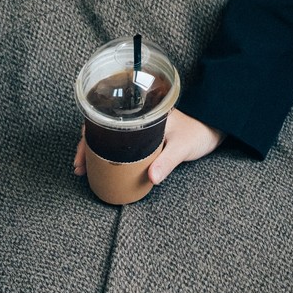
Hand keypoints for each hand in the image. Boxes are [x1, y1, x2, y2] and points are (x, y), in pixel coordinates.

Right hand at [73, 108, 224, 183]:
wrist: (214, 129)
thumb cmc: (199, 133)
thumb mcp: (182, 147)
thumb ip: (167, 162)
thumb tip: (150, 178)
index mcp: (144, 114)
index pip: (108, 119)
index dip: (90, 135)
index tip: (81, 154)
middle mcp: (138, 118)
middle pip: (104, 128)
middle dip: (87, 146)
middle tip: (78, 166)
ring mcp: (140, 128)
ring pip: (110, 137)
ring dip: (95, 151)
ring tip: (84, 168)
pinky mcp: (144, 138)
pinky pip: (120, 144)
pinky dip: (108, 154)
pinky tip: (102, 166)